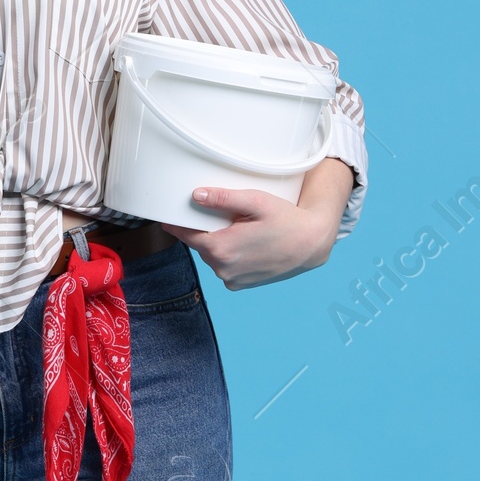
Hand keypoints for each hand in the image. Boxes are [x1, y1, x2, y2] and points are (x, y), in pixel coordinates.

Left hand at [164, 157, 354, 290]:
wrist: (311, 244)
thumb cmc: (286, 220)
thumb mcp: (255, 202)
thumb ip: (223, 199)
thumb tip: (196, 195)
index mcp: (221, 248)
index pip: (185, 234)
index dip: (176, 223)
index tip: (168, 216)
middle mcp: (222, 269)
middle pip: (200, 245)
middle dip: (206, 230)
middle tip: (225, 217)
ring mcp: (231, 280)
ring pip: (212, 256)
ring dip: (219, 244)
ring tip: (241, 230)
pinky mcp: (239, 285)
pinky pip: (225, 267)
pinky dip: (230, 256)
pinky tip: (246, 245)